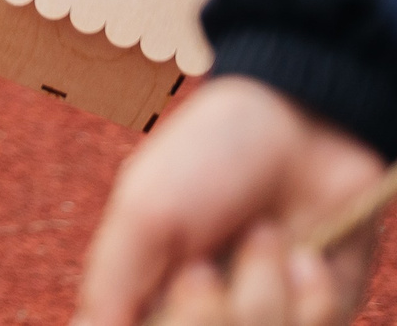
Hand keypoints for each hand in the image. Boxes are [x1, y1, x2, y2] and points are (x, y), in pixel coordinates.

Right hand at [72, 77, 382, 325]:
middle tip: (203, 269)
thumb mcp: (143, 210)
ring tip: (264, 234)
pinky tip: (305, 252)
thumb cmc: (210, 153)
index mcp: (155, 288)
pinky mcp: (318, 312)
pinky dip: (312, 293)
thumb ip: (109, 280)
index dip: (161, 321)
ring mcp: (266, 313)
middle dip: (205, 313)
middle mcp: (208, 309)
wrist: (302, 121)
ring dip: (262, 289)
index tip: (173, 286)